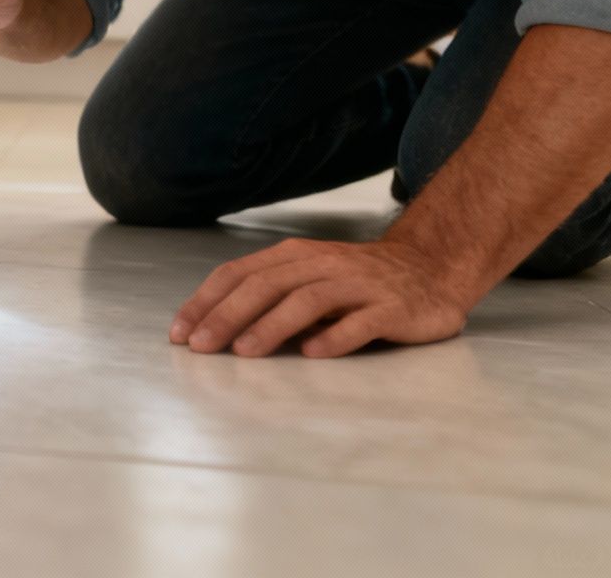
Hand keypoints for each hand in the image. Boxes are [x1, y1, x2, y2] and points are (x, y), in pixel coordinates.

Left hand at [170, 237, 473, 357]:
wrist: (431, 268)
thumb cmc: (355, 282)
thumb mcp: (307, 277)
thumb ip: (267, 294)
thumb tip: (211, 326)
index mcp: (293, 257)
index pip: (238, 274)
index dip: (205, 301)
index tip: (179, 332)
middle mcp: (322, 264)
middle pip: (265, 286)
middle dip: (226, 316)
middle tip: (200, 346)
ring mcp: (358, 285)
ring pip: (307, 301)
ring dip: (272, 326)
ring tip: (244, 352)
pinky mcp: (392, 308)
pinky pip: (361, 322)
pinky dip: (335, 336)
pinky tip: (313, 354)